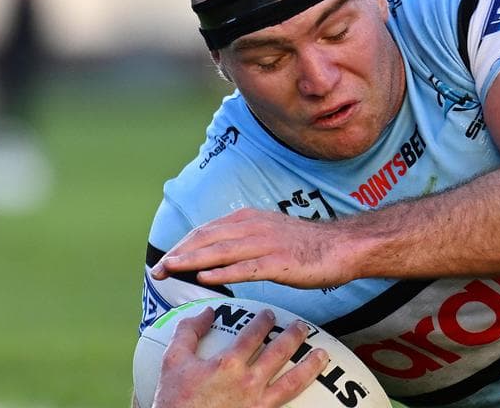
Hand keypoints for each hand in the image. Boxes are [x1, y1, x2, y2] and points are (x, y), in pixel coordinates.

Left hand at [151, 207, 353, 287]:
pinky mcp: (280, 262)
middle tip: (157, 271)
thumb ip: (245, 239)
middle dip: (179, 254)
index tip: (165, 260)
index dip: (182, 245)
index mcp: (250, 219)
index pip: (206, 230)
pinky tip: (206, 279)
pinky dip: (223, 273)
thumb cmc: (308, 245)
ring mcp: (266, 244)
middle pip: (207, 239)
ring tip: (170, 270)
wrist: (343, 246)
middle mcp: (254, 228)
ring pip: (221, 251)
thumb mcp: (271, 233)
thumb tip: (218, 252)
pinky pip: (246, 268)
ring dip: (192, 261)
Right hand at [152, 307, 328, 407]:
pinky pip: (288, 402)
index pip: (255, 333)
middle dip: (294, 335)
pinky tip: (312, 389)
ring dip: (311, 365)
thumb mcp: (173, 362)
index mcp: (229, 363)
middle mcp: (249, 381)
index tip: (269, 314)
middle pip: (280, 351)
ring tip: (322, 353)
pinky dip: (302, 395)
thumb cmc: (174, 401)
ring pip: (294, 380)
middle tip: (301, 326)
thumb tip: (208, 311)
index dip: (264, 321)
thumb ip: (188, 332)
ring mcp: (258, 402)